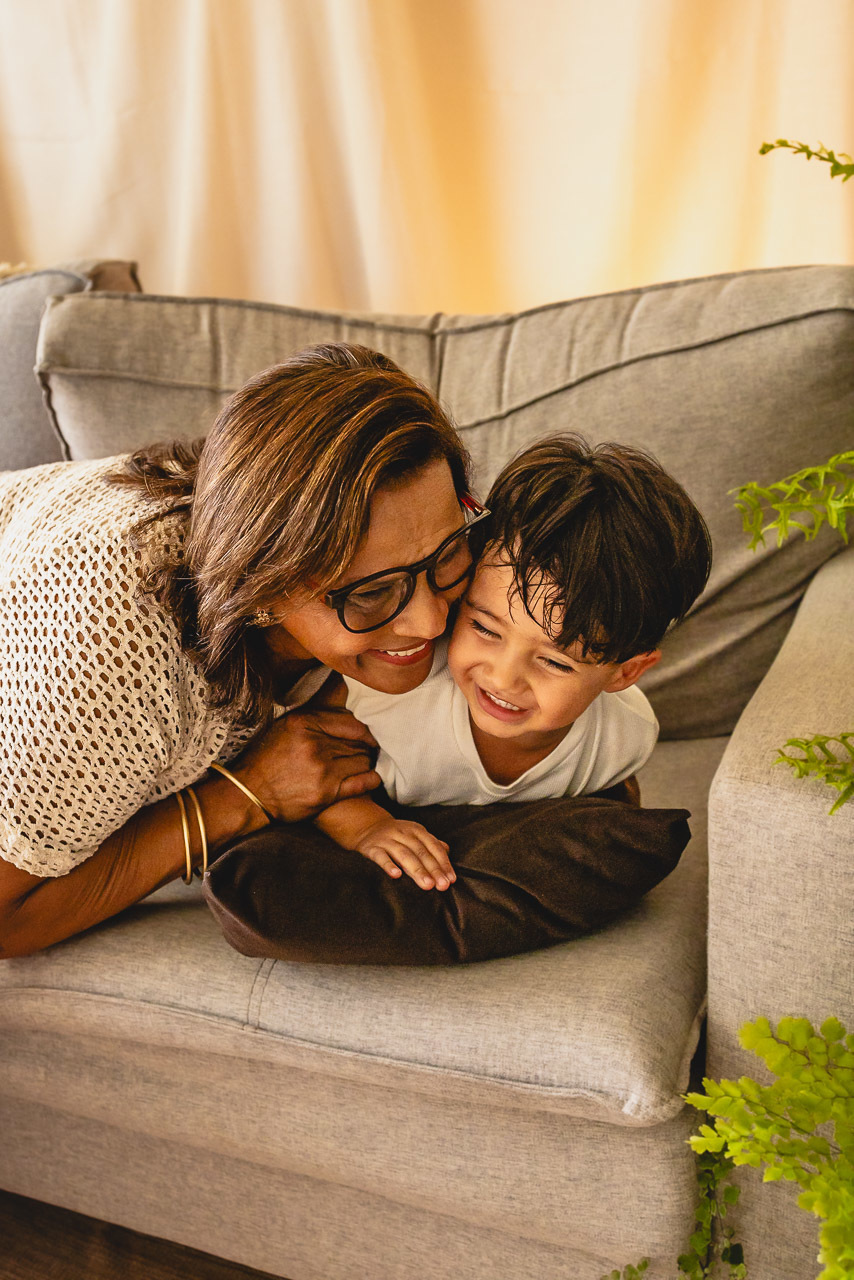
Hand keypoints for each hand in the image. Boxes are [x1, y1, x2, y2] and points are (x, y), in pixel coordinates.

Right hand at [232, 708, 381, 823]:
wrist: (248, 793)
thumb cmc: (266, 759)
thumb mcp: (285, 726)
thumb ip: (314, 716)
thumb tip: (344, 700)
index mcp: (304, 723)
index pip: (351, 723)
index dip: (364, 731)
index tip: (367, 736)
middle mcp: (315, 745)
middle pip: (358, 743)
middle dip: (365, 748)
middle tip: (367, 751)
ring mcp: (322, 770)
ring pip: (362, 761)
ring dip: (366, 763)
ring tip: (364, 764)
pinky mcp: (326, 793)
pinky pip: (362, 783)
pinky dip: (372, 779)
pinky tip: (374, 778)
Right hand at [354, 816, 455, 890]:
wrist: (367, 828)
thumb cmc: (397, 837)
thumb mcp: (415, 836)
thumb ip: (431, 845)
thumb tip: (448, 852)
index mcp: (416, 830)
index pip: (433, 847)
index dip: (443, 863)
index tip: (451, 880)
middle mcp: (403, 833)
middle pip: (421, 852)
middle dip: (433, 869)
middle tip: (442, 886)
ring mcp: (387, 840)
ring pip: (404, 854)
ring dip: (417, 870)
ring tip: (427, 885)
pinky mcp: (372, 848)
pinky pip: (380, 856)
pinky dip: (388, 865)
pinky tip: (396, 875)